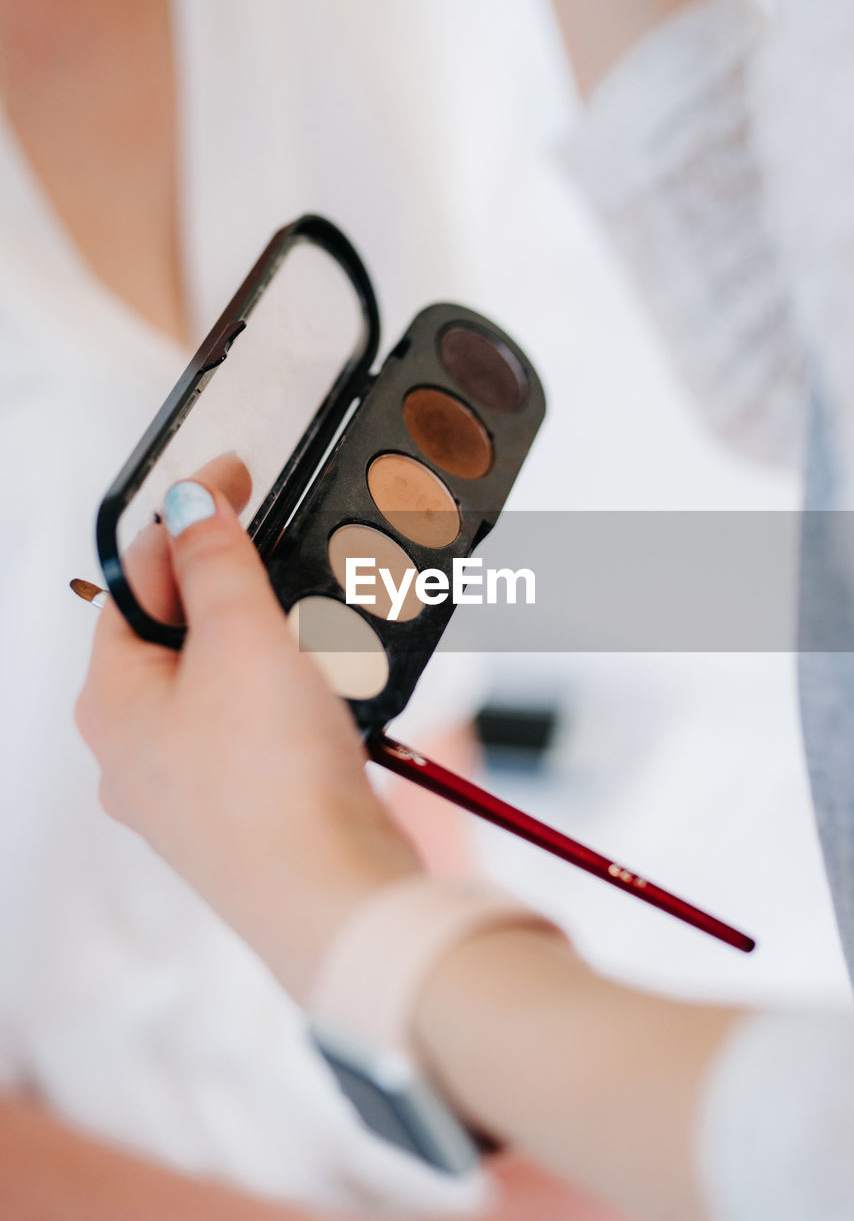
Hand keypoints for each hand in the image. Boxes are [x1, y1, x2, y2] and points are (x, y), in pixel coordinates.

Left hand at [76, 475, 420, 999]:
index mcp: (111, 700)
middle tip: (275, 545)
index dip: (186, 519)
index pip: (135, 580)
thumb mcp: (240, 640)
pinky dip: (286, 693)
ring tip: (308, 621)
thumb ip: (215, 563)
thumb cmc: (272, 784)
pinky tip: (321, 690)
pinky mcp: (242, 807)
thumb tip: (191, 504)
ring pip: (220, 680)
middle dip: (228, 582)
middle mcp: (136, 747)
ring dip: (264, 639)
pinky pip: (255, 726)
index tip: (234, 478)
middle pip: (174, 630)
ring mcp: (187, 784)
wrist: (332, 897)